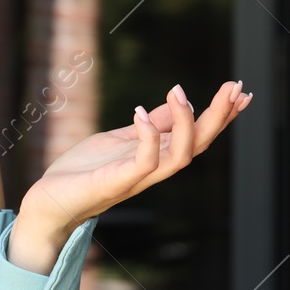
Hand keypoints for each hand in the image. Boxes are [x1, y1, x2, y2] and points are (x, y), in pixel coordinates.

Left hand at [18, 80, 251, 237]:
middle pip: (198, 146)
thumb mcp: (120, 139)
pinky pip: (143, 164)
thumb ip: (148, 127)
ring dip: (185, 124)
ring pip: (179, 157)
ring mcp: (136, 179)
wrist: (49, 200)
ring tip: (180, 93)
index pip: (198, 137)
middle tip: (234, 88)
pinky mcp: (116, 183)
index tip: (239, 91)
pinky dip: (147, 138)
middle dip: (218, 117)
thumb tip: (175, 103)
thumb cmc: (83, 171)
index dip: (220, 116)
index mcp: (156, 158)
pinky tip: (140, 112)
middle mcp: (153, 171)